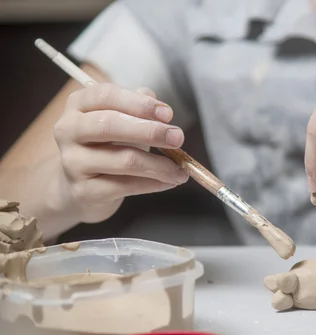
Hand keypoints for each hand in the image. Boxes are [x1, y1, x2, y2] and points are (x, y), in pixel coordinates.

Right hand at [54, 83, 188, 222]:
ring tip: (180, 169)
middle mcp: (68, 130)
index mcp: (78, 105)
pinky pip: (125, 186)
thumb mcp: (121, 121)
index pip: (107, 96)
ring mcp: (73, 162)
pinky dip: (153, 184)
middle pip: (110, 125)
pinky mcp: (84, 191)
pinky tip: (169, 182)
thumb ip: (139, 109)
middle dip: (150, 131)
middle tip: (178, 138)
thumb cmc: (107, 147)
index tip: (168, 114)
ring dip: (159, 165)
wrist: (81, 188)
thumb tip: (162, 111)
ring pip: (122, 160)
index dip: (139, 104)